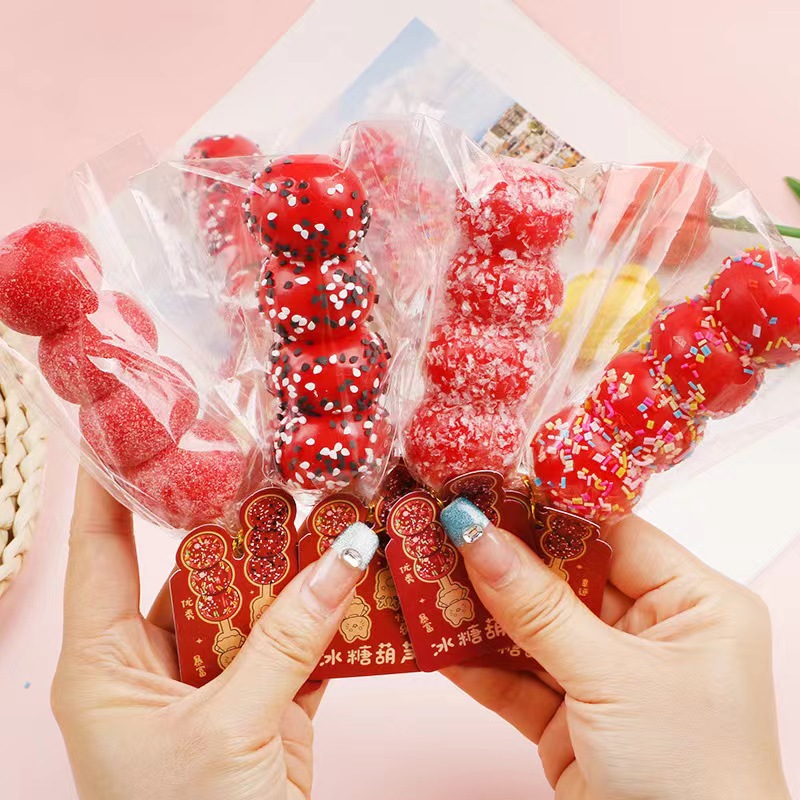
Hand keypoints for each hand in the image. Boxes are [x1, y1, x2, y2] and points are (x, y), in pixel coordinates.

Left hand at [52, 469, 377, 799]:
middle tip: (272, 462)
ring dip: (294, 566)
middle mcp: (154, 662)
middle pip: (193, 566)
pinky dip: (329, 616)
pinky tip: (359, 579)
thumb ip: (289, 637)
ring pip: (254, 601)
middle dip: (237, 519)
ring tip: (330, 509)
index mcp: (105, 663)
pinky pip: (296, 642)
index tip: (134, 422)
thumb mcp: (227, 730)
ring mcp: (214, 681)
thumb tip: (347, 555)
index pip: (100, 548)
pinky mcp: (265, 703)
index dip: (111, 482)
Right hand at [440, 503, 789, 799]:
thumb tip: (476, 536)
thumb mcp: (613, 679)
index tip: (486, 488)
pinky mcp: (571, 719)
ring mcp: (608, 675)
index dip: (546, 510)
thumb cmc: (690, 776)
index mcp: (693, 603)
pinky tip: (434, 641)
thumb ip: (538, 608)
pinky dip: (477, 664)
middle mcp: (652, 631)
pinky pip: (517, 678)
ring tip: (423, 577)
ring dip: (478, 611)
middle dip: (501, 560)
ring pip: (532, 627)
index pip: (610, 533)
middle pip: (562, 577)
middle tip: (440, 529)